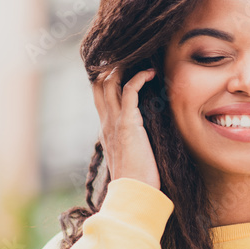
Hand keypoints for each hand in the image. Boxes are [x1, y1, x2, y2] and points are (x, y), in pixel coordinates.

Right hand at [91, 66, 160, 189]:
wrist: (134, 194)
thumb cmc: (138, 179)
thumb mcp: (131, 155)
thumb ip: (132, 141)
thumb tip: (144, 135)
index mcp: (106, 129)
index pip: (99, 95)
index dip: (106, 77)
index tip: (122, 64)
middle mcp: (106, 122)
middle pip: (99, 84)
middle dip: (110, 65)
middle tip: (128, 54)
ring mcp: (115, 122)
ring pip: (110, 83)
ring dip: (123, 66)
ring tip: (138, 57)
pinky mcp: (128, 124)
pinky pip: (129, 91)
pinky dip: (138, 78)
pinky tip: (150, 72)